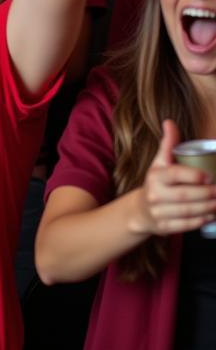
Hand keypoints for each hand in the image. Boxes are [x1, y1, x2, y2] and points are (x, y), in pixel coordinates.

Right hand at [131, 120, 215, 235]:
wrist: (140, 210)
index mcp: (155, 176)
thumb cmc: (156, 183)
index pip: (175, 174)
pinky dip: (202, 221)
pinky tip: (212, 215)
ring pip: (188, 212)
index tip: (209, 177)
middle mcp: (154, 194)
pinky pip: (186, 225)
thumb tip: (169, 122)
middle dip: (208, 195)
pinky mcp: (164, 227)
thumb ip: (168, 144)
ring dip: (209, 209)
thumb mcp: (159, 163)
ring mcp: (158, 212)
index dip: (194, 176)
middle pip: (185, 196)